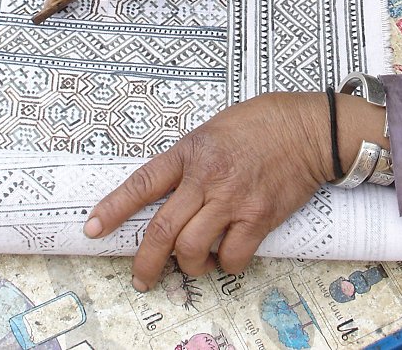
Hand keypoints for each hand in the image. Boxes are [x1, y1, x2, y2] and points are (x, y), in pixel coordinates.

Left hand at [84, 93, 330, 289]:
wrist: (308, 129)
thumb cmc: (262, 124)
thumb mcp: (213, 129)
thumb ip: (190, 159)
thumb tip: (170, 191)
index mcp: (191, 152)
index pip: (142, 184)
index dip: (114, 209)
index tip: (93, 228)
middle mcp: (207, 178)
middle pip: (162, 230)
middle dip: (145, 262)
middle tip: (140, 277)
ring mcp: (233, 200)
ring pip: (193, 249)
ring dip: (187, 265)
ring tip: (192, 263)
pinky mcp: (259, 217)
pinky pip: (232, 256)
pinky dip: (225, 264)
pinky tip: (226, 255)